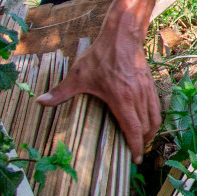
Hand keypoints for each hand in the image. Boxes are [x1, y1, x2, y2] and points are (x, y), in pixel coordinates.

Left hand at [36, 25, 160, 163]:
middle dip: (143, 143)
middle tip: (136, 153)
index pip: (133, 129)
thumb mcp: (78, 74)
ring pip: (154, 117)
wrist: (121, 36)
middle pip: (147, 127)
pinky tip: (147, 121)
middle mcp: (137, 97)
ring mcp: (146, 90)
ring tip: (143, 140)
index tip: (135, 159)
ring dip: (151, 132)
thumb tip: (40, 102)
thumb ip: (61, 91)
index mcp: (121, 99)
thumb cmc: (101, 55)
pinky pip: (156, 106)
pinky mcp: (150, 83)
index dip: (135, 147)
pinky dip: (154, 118)